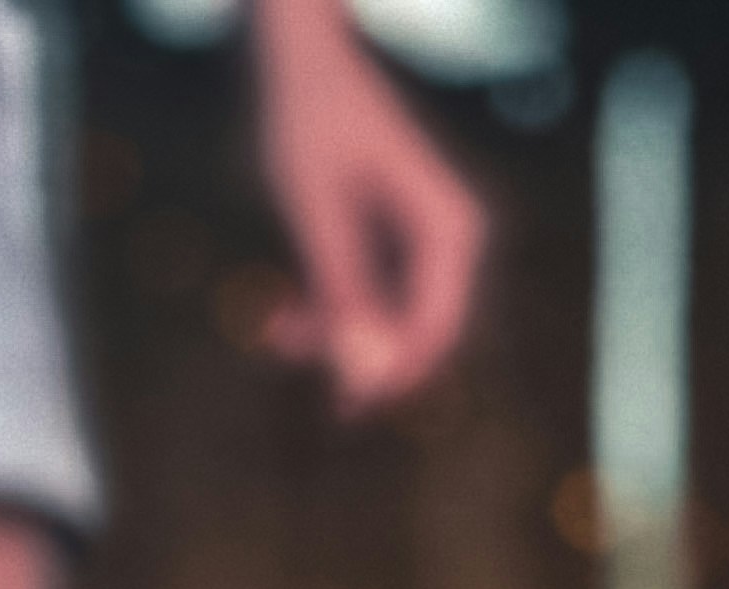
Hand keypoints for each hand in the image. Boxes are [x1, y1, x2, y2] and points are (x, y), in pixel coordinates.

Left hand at [251, 0, 486, 415]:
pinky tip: (286, 311)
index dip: (394, 372)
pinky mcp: (397, 238)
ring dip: (337, 332)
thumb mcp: (315, 203)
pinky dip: (333, 305)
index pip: (437, 327)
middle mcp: (452, 239)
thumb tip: (360, 370)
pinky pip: (374, 292)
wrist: (302, 46)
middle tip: (309, 379)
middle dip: (360, 355)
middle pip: (416, 329)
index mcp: (451, 229)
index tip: (347, 401)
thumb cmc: (310, 110)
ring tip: (276, 330)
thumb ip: (342, 287)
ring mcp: (426, 240)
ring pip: (389, 317)